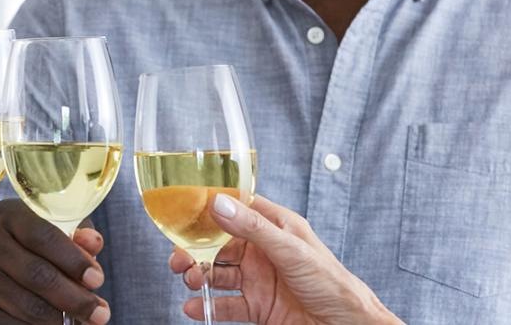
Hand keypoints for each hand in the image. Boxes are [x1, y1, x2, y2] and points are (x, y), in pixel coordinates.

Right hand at [0, 199, 110, 323]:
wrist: (3, 276)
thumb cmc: (41, 251)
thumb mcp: (61, 237)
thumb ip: (79, 237)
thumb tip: (92, 242)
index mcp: (10, 214)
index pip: (43, 234)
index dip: (74, 260)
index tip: (96, 279)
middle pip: (38, 274)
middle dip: (75, 298)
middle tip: (100, 313)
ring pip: (29, 305)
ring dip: (61, 319)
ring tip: (80, 320)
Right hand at [167, 195, 399, 324]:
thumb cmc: (332, 283)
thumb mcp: (291, 249)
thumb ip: (253, 227)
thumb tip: (219, 204)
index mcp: (275, 227)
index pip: (237, 209)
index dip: (210, 209)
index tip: (184, 213)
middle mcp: (264, 251)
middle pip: (220, 244)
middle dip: (196, 249)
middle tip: (179, 259)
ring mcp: (259, 280)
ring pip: (218, 273)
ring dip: (199, 275)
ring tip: (190, 280)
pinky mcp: (258, 307)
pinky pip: (226, 304)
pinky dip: (207, 305)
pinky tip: (195, 306)